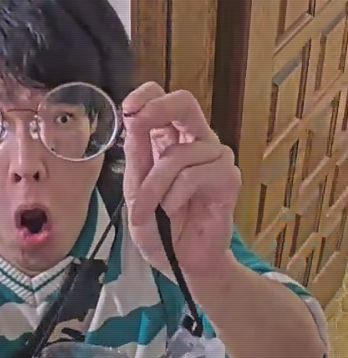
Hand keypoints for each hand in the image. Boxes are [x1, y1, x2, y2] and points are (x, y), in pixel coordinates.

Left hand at [122, 82, 240, 278]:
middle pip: (185, 103)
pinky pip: (196, 174)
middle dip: (158, 109)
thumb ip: (136, 155)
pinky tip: (174, 210)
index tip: (129, 108)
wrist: (180, 262)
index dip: (146, 95)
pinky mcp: (228, 180)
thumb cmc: (159, 226)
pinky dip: (175, 195)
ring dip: (156, 184)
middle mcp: (193, 143)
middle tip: (138, 123)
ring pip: (181, 152)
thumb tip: (132, 117)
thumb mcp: (135, 191)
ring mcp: (214, 160)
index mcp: (167, 141)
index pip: (163, 100)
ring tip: (153, 208)